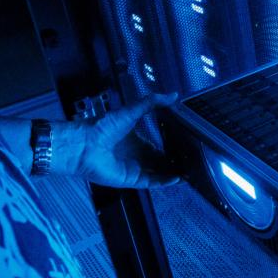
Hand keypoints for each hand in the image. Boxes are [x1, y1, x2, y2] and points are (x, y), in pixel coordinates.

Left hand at [57, 93, 181, 187]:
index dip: (173, 150)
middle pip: (161, 163)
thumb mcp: (131, 111)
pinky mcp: (131, 180)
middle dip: (176, 164)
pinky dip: (164, 182)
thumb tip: (173, 94)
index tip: (188, 148)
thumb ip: (152, 103)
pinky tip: (177, 178)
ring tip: (191, 172)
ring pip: (159, 174)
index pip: (159, 149)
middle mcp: (137, 157)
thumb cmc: (102, 127)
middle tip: (193, 162)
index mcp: (137, 142)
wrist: (83, 144)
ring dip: (173, 174)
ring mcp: (134, 169)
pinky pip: (151, 183)